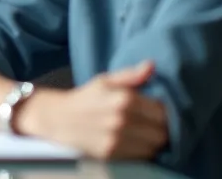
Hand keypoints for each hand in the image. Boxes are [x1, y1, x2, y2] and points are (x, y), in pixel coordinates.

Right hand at [17, 61, 168, 159]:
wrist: (56, 118)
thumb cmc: (83, 98)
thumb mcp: (105, 81)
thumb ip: (131, 75)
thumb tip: (152, 65)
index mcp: (123, 99)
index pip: (164, 112)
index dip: (166, 113)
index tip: (160, 112)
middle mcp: (121, 120)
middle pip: (162, 132)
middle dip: (162, 129)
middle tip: (155, 125)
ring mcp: (116, 139)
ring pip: (154, 146)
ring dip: (153, 141)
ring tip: (145, 134)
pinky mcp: (111, 154)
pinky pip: (141, 156)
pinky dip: (142, 150)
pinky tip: (134, 142)